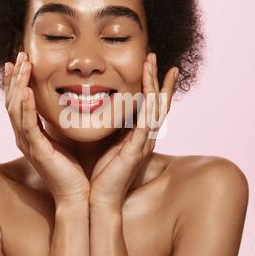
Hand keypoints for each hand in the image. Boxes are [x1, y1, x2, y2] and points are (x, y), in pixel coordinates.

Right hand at [4, 51, 89, 207]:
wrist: (78, 194)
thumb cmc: (73, 169)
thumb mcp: (63, 139)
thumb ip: (58, 123)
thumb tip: (65, 105)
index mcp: (31, 134)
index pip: (19, 103)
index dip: (18, 82)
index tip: (21, 62)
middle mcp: (24, 138)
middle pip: (12, 102)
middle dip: (15, 78)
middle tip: (19, 56)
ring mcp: (28, 144)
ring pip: (16, 109)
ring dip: (18, 85)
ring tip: (22, 65)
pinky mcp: (37, 151)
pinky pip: (28, 125)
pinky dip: (25, 107)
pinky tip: (26, 91)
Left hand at [89, 52, 178, 211]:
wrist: (98, 199)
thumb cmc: (100, 174)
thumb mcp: (106, 144)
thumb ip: (109, 128)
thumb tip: (101, 110)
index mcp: (137, 135)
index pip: (148, 105)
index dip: (151, 85)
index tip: (150, 64)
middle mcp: (144, 137)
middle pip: (156, 102)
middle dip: (156, 78)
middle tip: (153, 56)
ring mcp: (143, 143)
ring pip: (154, 108)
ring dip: (154, 84)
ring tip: (151, 63)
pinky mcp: (136, 150)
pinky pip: (146, 123)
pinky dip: (148, 106)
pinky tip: (148, 91)